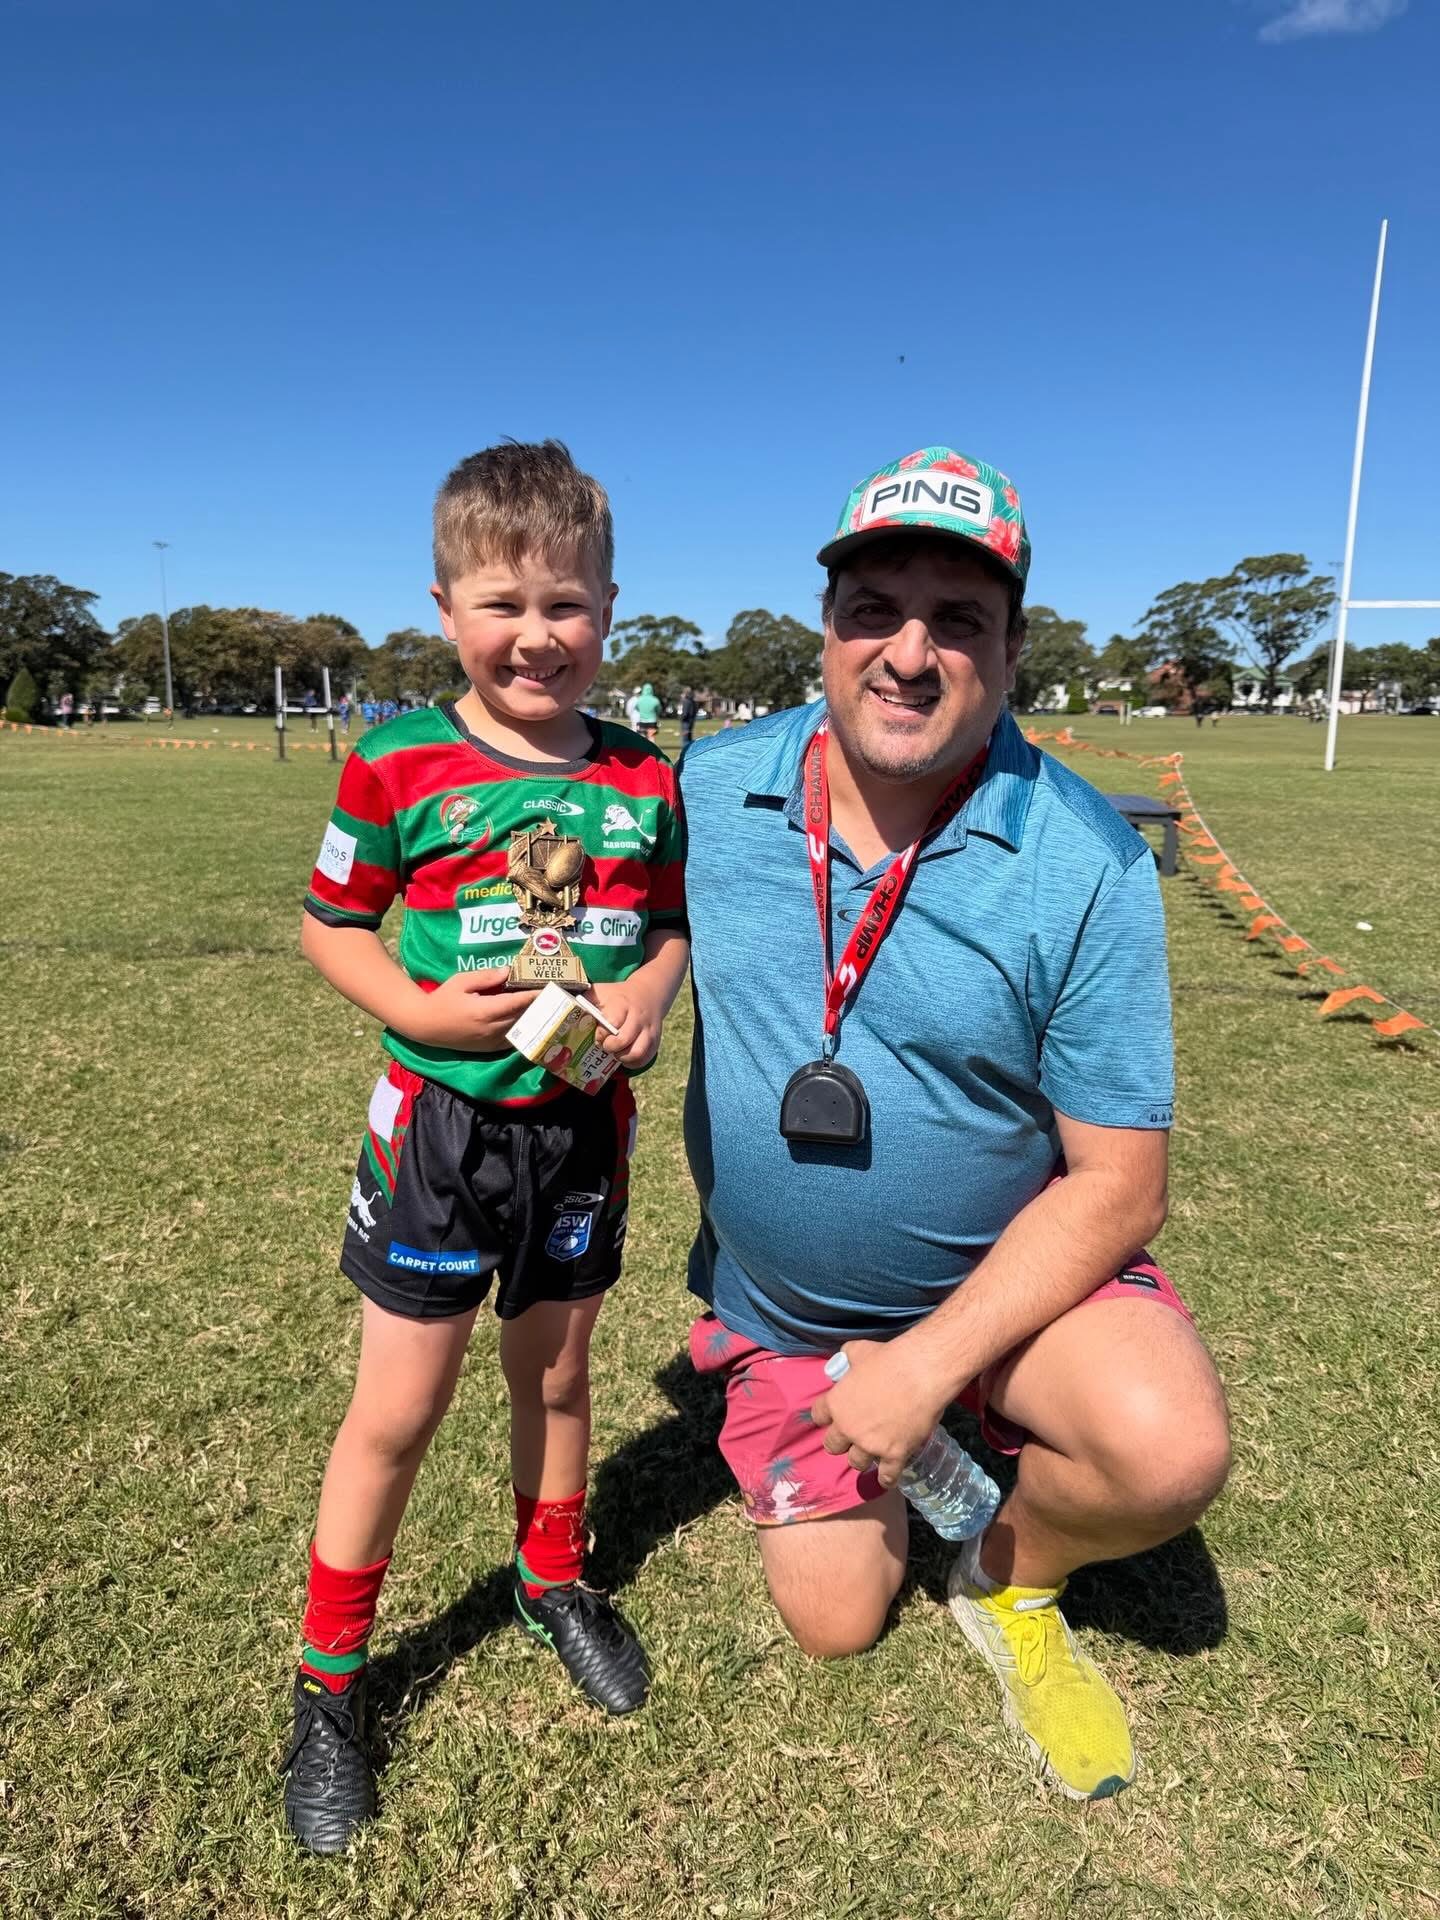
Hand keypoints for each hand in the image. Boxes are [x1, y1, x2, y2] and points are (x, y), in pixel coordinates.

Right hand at [406, 967, 540, 1050]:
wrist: (425, 1025)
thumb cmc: (442, 999)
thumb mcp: (461, 981)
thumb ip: (486, 977)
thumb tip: (508, 971)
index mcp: (484, 1011)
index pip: (517, 1002)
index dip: (535, 996)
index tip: (550, 988)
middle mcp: (491, 1029)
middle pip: (522, 1016)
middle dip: (538, 1006)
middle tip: (553, 995)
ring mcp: (490, 1041)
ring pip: (519, 1029)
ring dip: (533, 1019)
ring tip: (546, 1007)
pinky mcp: (488, 1049)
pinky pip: (512, 1040)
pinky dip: (522, 1031)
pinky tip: (530, 1022)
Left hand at [587, 976, 666, 1068]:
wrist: (648, 993)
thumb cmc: (617, 995)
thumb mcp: (601, 991)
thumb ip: (586, 1001)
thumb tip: (563, 1012)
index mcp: (622, 1004)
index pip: (612, 1023)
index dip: (601, 1034)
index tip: (597, 1036)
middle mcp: (638, 1018)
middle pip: (624, 1040)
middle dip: (610, 1047)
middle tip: (605, 1046)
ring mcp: (649, 1030)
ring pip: (638, 1052)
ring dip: (623, 1058)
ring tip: (615, 1054)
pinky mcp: (655, 1040)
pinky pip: (645, 1058)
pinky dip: (633, 1063)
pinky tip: (624, 1058)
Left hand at [809, 1337, 952, 1488]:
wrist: (921, 1373)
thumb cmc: (889, 1358)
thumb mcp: (859, 1350)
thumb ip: (846, 1357)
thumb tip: (844, 1359)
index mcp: (836, 1403)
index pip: (818, 1416)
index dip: (826, 1416)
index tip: (833, 1416)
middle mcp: (848, 1428)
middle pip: (833, 1446)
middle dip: (841, 1440)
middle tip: (853, 1434)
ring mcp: (871, 1445)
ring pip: (856, 1462)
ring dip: (862, 1457)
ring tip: (871, 1451)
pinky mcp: (895, 1455)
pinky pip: (887, 1476)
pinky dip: (886, 1479)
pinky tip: (886, 1478)